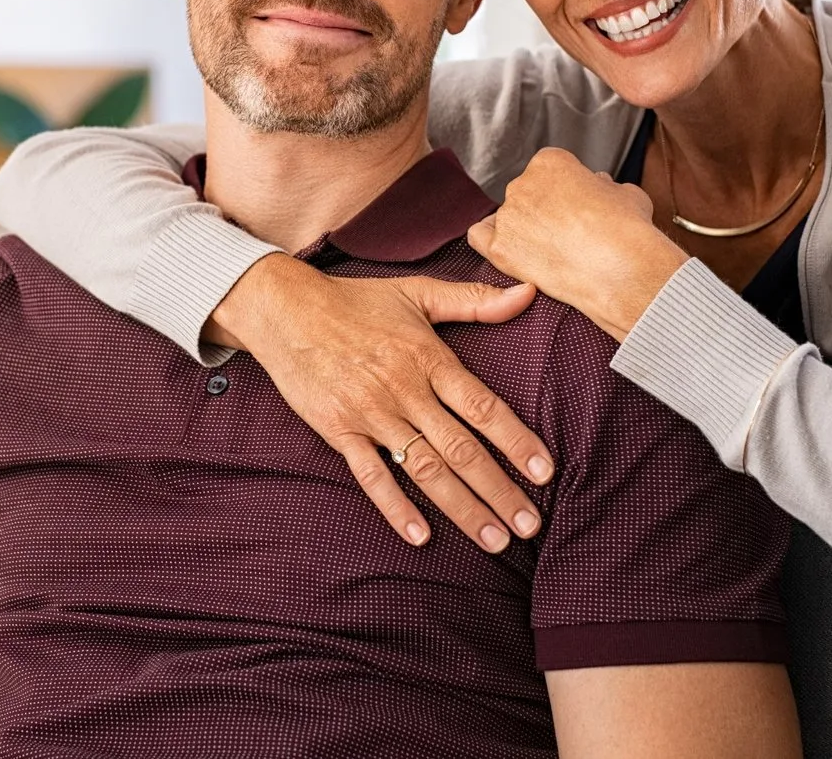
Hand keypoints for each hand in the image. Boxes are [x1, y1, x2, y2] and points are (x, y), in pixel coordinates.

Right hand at [209, 254, 552, 552]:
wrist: (286, 310)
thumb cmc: (357, 301)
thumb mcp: (418, 292)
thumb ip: (475, 299)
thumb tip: (528, 291)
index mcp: (429, 358)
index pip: (483, 407)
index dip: (515, 441)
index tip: (544, 473)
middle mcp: (405, 390)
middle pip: (461, 449)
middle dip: (499, 490)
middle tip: (530, 526)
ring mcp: (371, 414)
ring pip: (425, 469)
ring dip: (461, 508)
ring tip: (493, 540)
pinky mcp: (339, 430)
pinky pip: (372, 475)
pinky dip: (396, 506)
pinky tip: (421, 536)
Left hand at [466, 147, 690, 342]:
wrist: (622, 268)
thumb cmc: (629, 230)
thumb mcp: (627, 193)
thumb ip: (605, 187)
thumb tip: (600, 187)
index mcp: (551, 162)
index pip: (550, 170)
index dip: (567, 190)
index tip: (580, 208)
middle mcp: (522, 183)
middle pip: (527, 193)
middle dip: (545, 210)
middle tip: (569, 234)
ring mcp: (509, 216)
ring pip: (508, 218)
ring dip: (525, 230)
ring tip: (552, 252)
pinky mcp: (500, 249)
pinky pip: (481, 238)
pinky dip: (493, 243)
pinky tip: (514, 253)